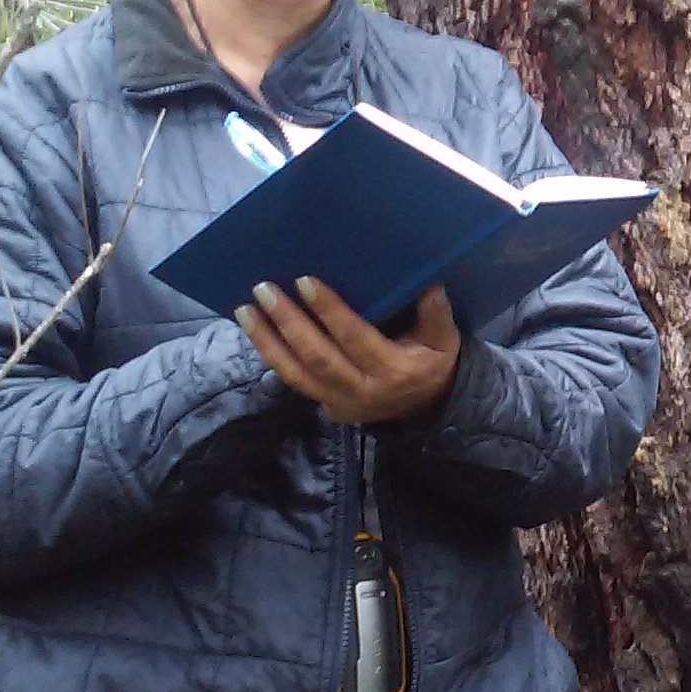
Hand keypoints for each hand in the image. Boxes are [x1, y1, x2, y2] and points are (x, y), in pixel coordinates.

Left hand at [238, 279, 459, 423]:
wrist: (425, 409)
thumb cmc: (432, 363)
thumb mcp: (445, 341)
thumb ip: (437, 314)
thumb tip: (429, 282)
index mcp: (393, 370)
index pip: (355, 338)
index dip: (329, 311)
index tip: (305, 282)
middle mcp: (361, 390)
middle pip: (317, 356)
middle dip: (287, 322)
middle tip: (264, 290)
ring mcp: (338, 402)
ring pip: (295, 373)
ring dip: (266, 340)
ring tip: (245, 310)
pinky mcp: (324, 405)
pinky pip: (292, 380)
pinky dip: (270, 355)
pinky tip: (254, 330)